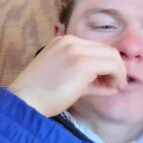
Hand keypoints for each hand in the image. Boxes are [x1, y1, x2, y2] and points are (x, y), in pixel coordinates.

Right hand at [9, 35, 126, 116]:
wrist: (24, 100)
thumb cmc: (38, 94)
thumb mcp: (62, 78)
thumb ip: (87, 78)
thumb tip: (110, 86)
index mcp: (62, 42)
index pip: (95, 48)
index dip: (106, 63)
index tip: (107, 80)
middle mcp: (69, 42)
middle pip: (107, 49)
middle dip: (116, 67)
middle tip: (115, 84)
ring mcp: (76, 51)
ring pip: (112, 56)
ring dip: (118, 72)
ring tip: (113, 86)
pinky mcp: (82, 63)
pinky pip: (112, 66)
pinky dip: (117, 76)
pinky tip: (112, 88)